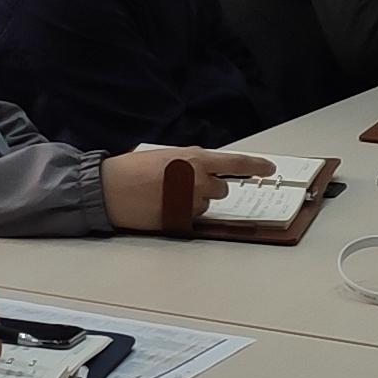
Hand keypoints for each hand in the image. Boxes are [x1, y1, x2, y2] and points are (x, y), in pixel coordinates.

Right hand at [106, 146, 271, 232]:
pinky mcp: (180, 222)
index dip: (256, 166)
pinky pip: (193, 220)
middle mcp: (196, 181)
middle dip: (210, 188)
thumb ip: (192, 159)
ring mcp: (189, 203)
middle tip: (186, 185)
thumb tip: (209, 166)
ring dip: (195, 202)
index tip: (269, 169)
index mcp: (194, 159)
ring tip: (168, 195)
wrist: (108, 189)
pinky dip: (183, 215)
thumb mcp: (167, 155)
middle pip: (222, 190)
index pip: (236, 163)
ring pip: (206, 206)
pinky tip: (164, 206)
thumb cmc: (133, 170)